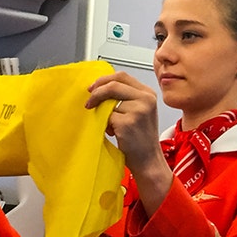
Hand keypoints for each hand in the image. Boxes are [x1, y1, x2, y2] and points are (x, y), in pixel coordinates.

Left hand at [86, 72, 172, 213]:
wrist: (148, 160)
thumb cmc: (141, 138)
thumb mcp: (139, 111)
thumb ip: (126, 97)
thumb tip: (99, 88)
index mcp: (148, 94)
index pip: (122, 76)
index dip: (104, 80)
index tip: (93, 88)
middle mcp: (146, 99)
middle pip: (114, 84)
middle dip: (97, 92)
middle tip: (89, 102)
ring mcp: (138, 110)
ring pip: (108, 102)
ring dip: (103, 114)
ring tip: (110, 126)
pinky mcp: (128, 122)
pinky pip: (107, 117)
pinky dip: (105, 125)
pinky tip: (113, 133)